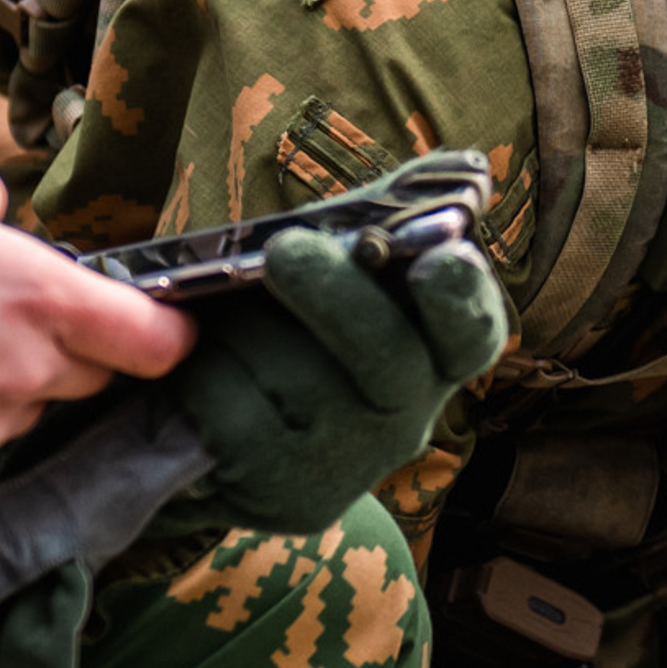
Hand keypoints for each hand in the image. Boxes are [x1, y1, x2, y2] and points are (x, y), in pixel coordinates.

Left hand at [169, 228, 508, 530]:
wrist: (202, 430)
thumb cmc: (282, 326)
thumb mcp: (334, 271)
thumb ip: (385, 221)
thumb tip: (464, 169)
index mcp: (431, 354)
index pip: (473, 333)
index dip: (463, 298)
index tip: (440, 258)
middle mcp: (405, 417)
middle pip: (392, 361)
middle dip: (338, 299)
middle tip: (285, 249)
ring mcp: (348, 464)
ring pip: (301, 386)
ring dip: (247, 335)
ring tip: (217, 319)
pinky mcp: (286, 499)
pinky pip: (236, 423)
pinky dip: (204, 383)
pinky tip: (193, 375)